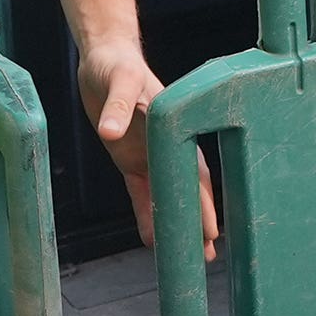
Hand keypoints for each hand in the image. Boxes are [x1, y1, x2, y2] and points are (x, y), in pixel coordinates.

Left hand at [76, 40, 217, 259]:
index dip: (202, 202)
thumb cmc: (116, 64)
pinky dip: (146, 213)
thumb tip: (110, 133)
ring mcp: (149, 154)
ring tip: (188, 256)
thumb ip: (117, 106)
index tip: (212, 229)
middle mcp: (166, 145)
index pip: (194, 172)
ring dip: (176, 223)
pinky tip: (152, 238)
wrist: (103, 59)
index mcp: (175, 127)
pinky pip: (140, 192)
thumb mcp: (120, 80)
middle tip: (208, 255)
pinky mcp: (129, 159)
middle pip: (187, 189)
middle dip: (198, 221)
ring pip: (167, 195)